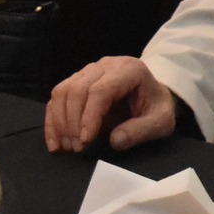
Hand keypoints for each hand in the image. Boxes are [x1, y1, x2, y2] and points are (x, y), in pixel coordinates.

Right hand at [45, 57, 175, 152]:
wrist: (153, 96)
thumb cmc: (156, 108)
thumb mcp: (161, 121)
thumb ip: (141, 130)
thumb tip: (115, 140)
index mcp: (129, 70)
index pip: (101, 90)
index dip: (89, 117)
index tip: (85, 141)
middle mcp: (106, 65)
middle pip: (77, 90)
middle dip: (72, 122)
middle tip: (77, 148)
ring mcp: (89, 71)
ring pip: (62, 91)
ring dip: (60, 122)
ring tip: (67, 147)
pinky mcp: (77, 80)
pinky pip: (57, 97)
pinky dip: (52, 120)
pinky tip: (56, 142)